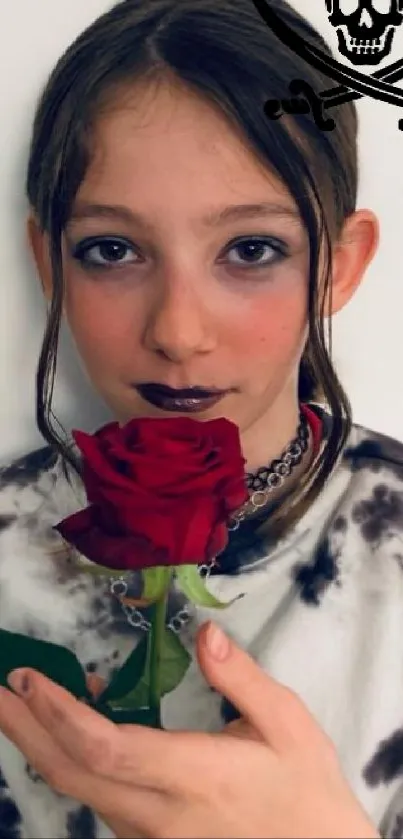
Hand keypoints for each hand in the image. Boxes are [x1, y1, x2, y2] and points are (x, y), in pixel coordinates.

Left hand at [0, 622, 378, 838]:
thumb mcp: (286, 722)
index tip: (30, 679)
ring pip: (79, 791)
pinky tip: (70, 731)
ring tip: (23, 701)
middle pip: (72, 774)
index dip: (61, 715)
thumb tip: (204, 632)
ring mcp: (150, 835)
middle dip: (24, 729)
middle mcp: (159, 812)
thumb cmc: (303, 786)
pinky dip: (72, 762)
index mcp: (194, 775)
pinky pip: (98, 801)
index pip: (108, 750)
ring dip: (42, 744)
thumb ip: (240, 677)